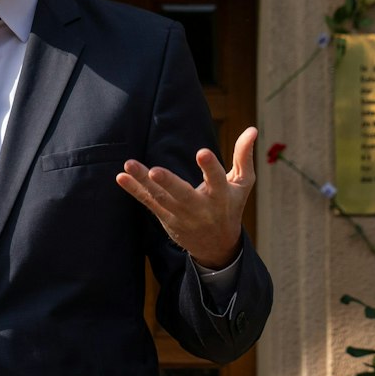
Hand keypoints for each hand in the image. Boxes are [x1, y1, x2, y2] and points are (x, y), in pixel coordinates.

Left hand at [117, 126, 257, 269]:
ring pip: (160, 198)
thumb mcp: (242, 184)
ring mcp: (181, 215)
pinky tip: (122, 177)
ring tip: (129, 164)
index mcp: (222, 197)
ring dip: (143, 182)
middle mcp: (200, 208)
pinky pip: (149, 203)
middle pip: (183, 195)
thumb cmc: (231, 206)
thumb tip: (253, 129)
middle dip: (169, 183)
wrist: (217, 246)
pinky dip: (135, 191)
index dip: (210, 168)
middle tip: (155, 172)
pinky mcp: (166, 218)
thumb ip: (244, 156)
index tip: (202, 152)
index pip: (217, 181)